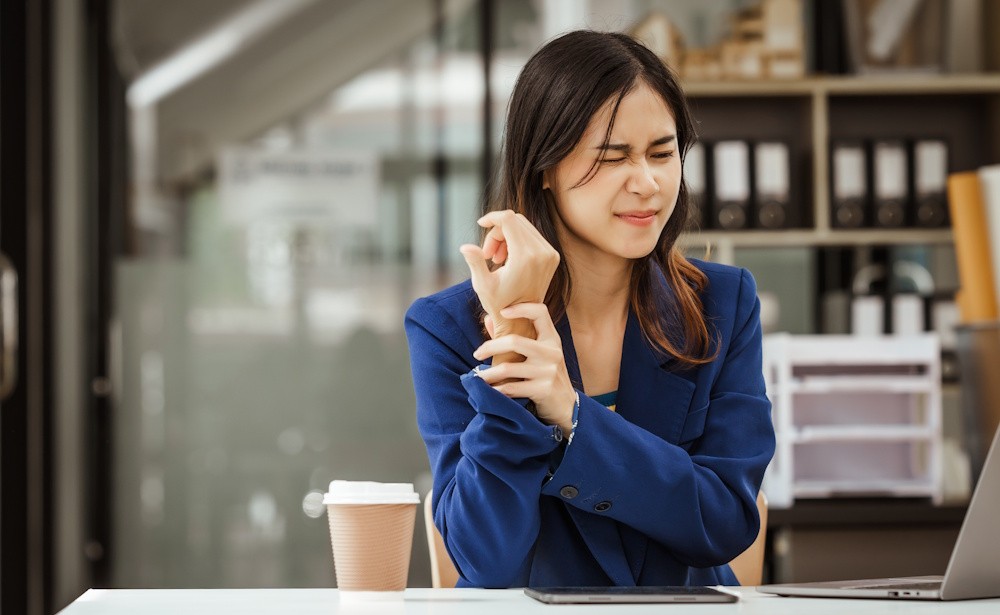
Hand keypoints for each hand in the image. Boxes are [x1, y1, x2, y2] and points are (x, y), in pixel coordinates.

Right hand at [459, 210, 559, 334]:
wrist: (522, 319)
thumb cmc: (498, 303)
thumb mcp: (483, 284)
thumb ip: (475, 262)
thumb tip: (464, 246)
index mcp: (525, 257)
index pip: (509, 219)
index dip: (492, 217)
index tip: (480, 224)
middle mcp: (542, 253)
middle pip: (515, 221)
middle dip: (497, 232)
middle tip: (488, 254)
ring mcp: (550, 254)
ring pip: (523, 226)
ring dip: (506, 236)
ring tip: (497, 258)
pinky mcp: (553, 256)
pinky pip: (532, 235)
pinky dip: (517, 240)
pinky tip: (508, 259)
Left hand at [473, 303, 576, 433]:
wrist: (567, 407)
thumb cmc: (547, 376)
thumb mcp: (539, 355)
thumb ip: (514, 336)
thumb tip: (488, 318)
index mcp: (552, 340)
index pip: (541, 312)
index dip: (522, 307)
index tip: (502, 311)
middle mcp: (552, 353)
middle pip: (514, 341)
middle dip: (490, 347)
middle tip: (476, 354)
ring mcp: (549, 372)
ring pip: (508, 368)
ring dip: (488, 374)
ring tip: (478, 377)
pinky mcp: (544, 390)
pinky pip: (511, 388)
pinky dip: (496, 390)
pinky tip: (489, 391)